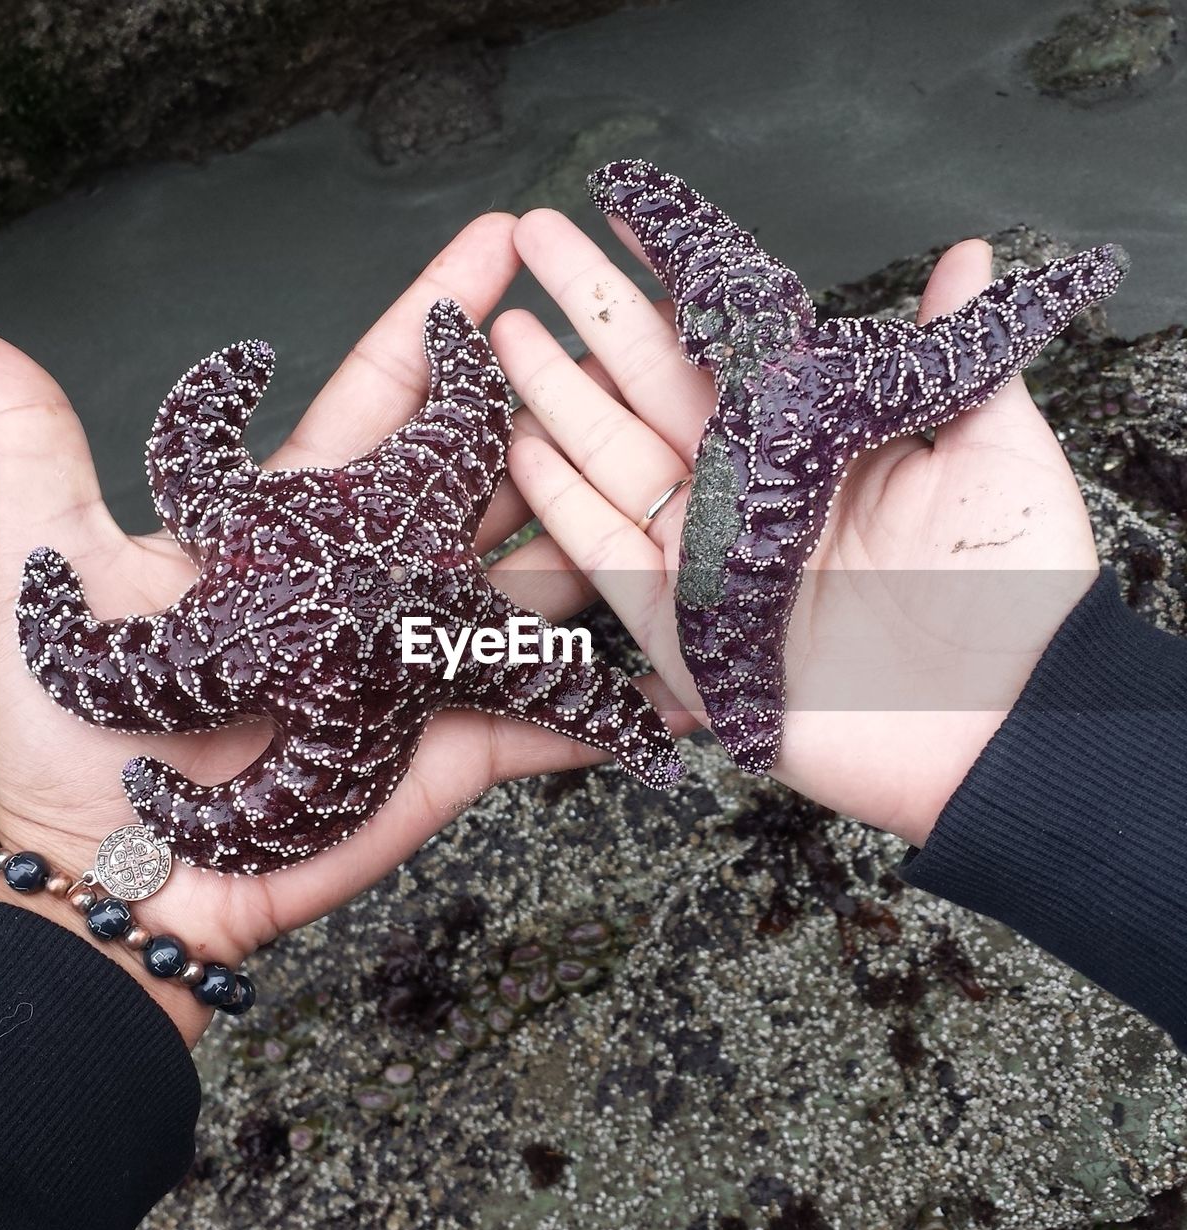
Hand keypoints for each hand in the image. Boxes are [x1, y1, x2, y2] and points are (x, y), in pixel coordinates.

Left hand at [0, 214, 689, 1044]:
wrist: (123, 870)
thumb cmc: (75, 726)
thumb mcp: (55, 577)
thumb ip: (40, 457)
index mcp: (301, 522)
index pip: (386, 394)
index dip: (442, 316)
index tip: (503, 242)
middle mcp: (377, 577)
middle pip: (484, 473)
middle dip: (548, 402)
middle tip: (617, 338)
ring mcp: (423, 657)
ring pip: (537, 577)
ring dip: (600, 524)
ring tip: (672, 466)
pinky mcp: (455, 744)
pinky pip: (549, 718)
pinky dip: (618, 708)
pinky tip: (688, 678)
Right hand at [494, 211, 1098, 847]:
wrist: (997, 726)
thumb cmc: (1013, 590)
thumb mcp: (998, 453)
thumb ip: (957, 356)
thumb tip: (965, 260)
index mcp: (816, 443)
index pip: (729, 344)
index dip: (677, 279)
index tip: (626, 214)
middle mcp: (751, 491)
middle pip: (653, 387)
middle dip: (589, 313)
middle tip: (530, 238)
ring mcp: (708, 558)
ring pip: (614, 459)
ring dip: (557, 393)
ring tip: (503, 327)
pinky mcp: (682, 629)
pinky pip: (607, 555)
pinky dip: (561, 503)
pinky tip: (518, 443)